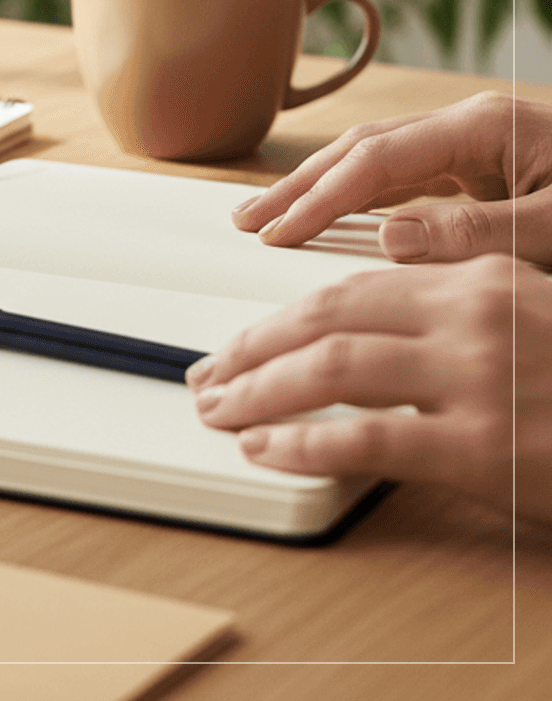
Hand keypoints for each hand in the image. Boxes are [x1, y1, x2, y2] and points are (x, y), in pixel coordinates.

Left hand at [186, 254, 551, 522]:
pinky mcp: (484, 445)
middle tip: (207, 376)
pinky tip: (265, 450)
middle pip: (323, 317)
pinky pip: (362, 436)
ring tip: (220, 412)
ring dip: (255, 391)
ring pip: (328, 367)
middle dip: (248, 349)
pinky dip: (298, 442)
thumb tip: (354, 338)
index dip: (276, 317)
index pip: (348, 287)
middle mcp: (476, 314)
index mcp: (483, 277)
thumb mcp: (524, 325)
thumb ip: (446, 320)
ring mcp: (480, 377)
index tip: (237, 342)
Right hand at [230, 93, 551, 265]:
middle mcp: (474, 130)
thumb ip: (479, 234)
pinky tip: (328, 219)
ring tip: (269, 217)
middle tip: (248, 220)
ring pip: (375, 164)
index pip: (379, 162)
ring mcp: (475, 149)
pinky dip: (355, 202)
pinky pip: (401, 182)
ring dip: (318, 190)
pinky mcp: (481, 173)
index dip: (322, 199)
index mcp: (489, 129)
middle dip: (300, 186)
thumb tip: (393, 237)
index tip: (279, 234)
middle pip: (363, 151)